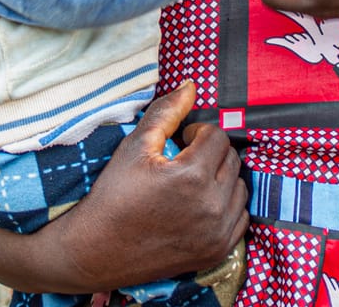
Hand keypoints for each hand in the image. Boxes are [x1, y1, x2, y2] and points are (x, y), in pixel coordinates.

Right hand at [56, 81, 247, 286]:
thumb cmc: (113, 195)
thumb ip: (166, 112)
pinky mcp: (217, 251)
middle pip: (232, 160)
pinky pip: (241, 218)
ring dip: (221, 179)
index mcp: (192, 176)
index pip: (217, 137)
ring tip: (193, 183)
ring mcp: (217, 233)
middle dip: (211, 154)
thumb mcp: (135, 147)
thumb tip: (191, 86)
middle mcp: (212, 206)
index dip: (197, 133)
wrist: (97, 251)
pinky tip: (201, 206)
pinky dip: (227, 207)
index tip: (180, 142)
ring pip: (239, 188)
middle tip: (184, 161)